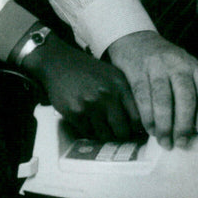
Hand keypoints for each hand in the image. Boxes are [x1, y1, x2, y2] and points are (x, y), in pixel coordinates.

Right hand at [20, 33, 143, 141]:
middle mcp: (107, 95)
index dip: (136, 130)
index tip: (133, 132)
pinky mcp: (75, 113)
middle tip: (116, 134)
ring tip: (100, 126)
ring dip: (103, 134)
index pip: (137, 118)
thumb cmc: (88, 70)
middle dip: (120, 136)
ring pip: (105, 135)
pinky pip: (88, 133)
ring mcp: (90, 105)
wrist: (58, 62)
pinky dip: (89, 131)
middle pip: (122, 131)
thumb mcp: (112, 75)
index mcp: (120, 85)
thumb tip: (139, 122)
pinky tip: (87, 121)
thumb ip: (126, 95)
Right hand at [106, 31, 197, 148]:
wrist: (135, 40)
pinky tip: (150, 129)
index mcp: (193, 66)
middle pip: (185, 97)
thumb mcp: (183, 70)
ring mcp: (156, 66)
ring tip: (165, 141)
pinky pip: (143, 98)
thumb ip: (192, 93)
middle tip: (181, 143)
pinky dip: (147, 117)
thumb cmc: (163, 64)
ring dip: (164, 125)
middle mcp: (177, 64)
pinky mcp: (137, 71)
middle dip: (183, 124)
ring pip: (163, 100)